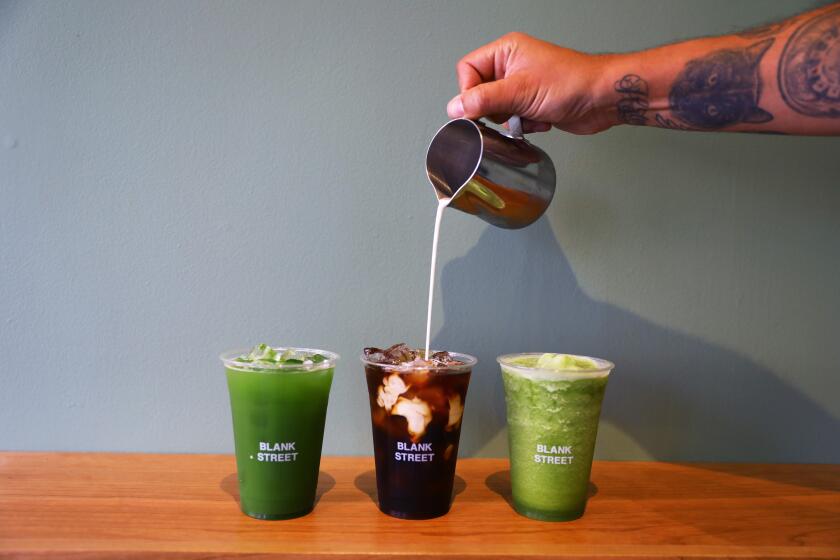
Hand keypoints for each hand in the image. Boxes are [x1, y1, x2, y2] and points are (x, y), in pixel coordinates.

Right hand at [447, 33, 614, 134]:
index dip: (469, 92)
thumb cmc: (572, 82)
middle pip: (480, 93)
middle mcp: (511, 66)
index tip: (478, 109)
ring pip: (496, 111)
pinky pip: (513, 121)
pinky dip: (525, 126)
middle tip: (510, 110)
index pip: (467, 70)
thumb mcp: (519, 92)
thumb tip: (455, 107)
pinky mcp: (531, 104)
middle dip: (495, 109)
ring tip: (529, 115)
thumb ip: (483, 100)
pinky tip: (541, 120)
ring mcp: (522, 86)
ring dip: (512, 120)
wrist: (602, 99)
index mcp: (505, 52)